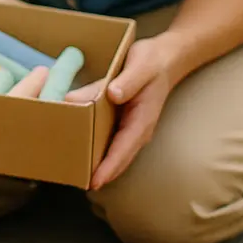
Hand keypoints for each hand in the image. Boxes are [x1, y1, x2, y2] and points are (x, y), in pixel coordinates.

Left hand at [68, 35, 181, 186]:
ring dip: (99, 166)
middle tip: (77, 184)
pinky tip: (83, 153)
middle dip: (101, 174)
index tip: (94, 181)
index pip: (123, 149)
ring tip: (76, 175)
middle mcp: (138, 130)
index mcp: (142, 120)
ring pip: (115, 153)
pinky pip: (111, 142)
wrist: (166, 58)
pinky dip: (99, 151)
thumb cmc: (152, 62)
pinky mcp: (125, 123)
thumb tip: (111, 94)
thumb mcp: (140, 66)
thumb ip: (127, 81)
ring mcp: (132, 128)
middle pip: (119, 159)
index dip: (109, 167)